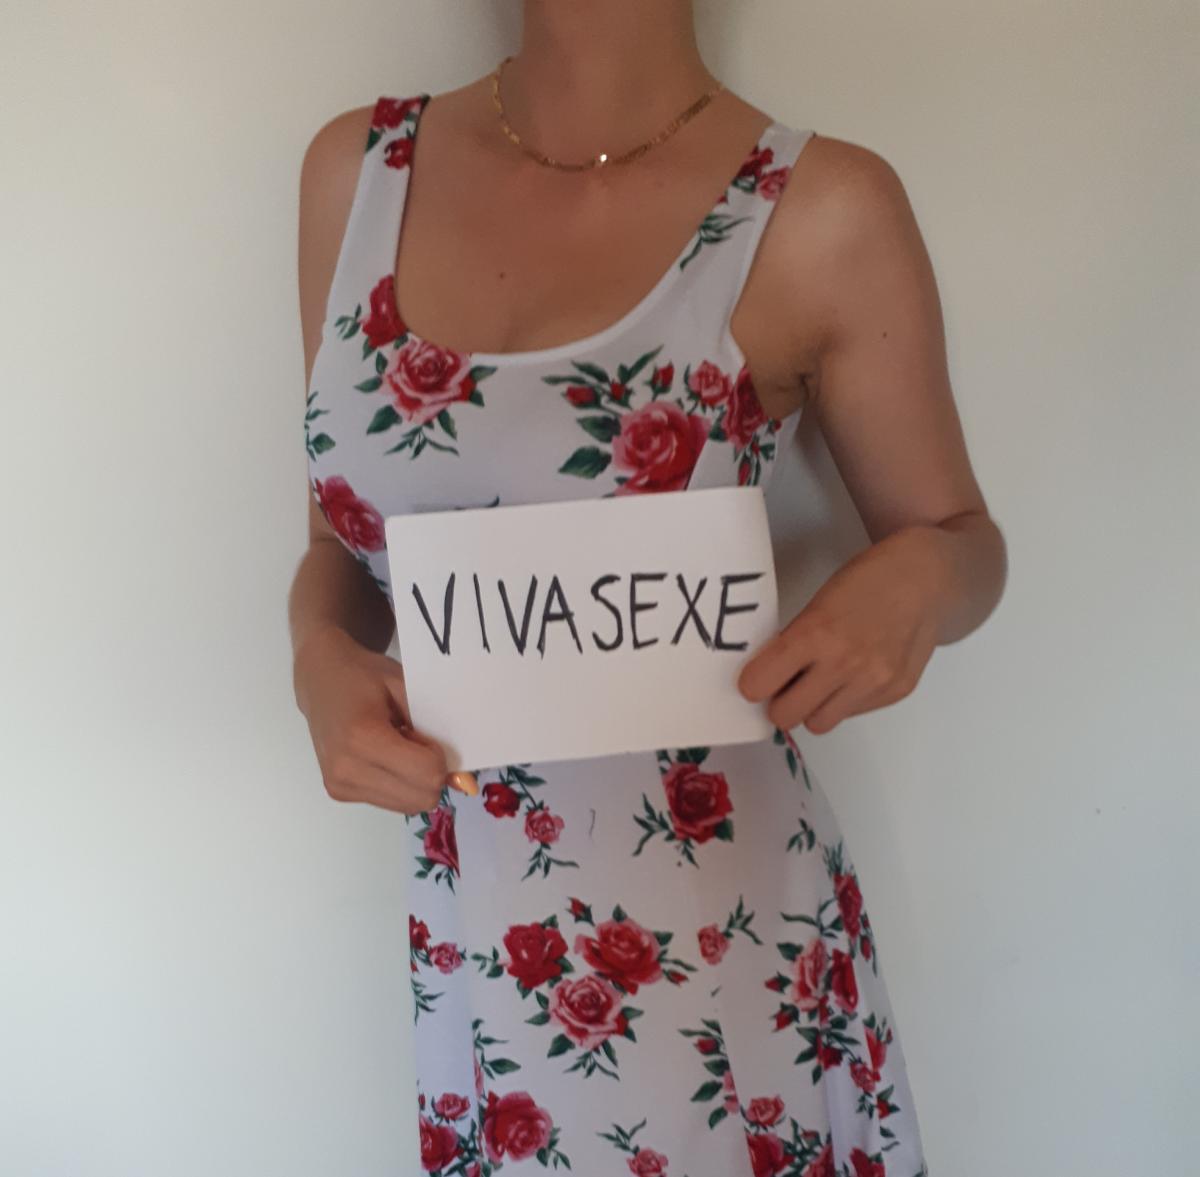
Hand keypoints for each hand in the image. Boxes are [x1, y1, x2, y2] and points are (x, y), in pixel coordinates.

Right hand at [293, 626, 476, 812]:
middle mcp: (346, 768)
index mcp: (363, 737)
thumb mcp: (406, 689)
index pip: (427, 774)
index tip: (425, 733)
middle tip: (414, 741)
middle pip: (421, 797)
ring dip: (416, 781)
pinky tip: (386, 758)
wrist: (320, 678)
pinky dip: (401, 784)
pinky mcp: (338, 793)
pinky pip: (392, 803)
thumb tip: (466, 785)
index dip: (439, 756)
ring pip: (409, 805)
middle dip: (431, 773)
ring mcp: (340, 785)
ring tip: (398, 747)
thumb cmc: (365, 675)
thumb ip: (437, 733)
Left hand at [736, 528, 942, 734]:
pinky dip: (844, 701)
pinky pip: (851, 714)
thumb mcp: (819, 603)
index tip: (756, 677)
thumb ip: (794, 641)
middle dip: (779, 703)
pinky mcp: (895, 692)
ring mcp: (873, 682)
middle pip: (785, 716)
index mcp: (815, 634)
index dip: (752, 683)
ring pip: (818, 724)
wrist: (928, 578)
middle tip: (786, 685)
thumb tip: (766, 677)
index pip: (759, 684)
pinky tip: (855, 674)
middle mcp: (844, 664)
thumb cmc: (866, 581)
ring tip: (821, 682)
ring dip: (812, 708)